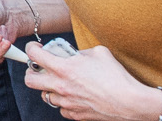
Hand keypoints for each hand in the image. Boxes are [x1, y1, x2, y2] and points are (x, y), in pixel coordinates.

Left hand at [23, 44, 161, 120]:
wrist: (131, 103)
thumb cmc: (117, 77)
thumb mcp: (99, 52)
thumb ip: (81, 52)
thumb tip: (76, 54)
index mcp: (63, 68)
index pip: (33, 56)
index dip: (31, 48)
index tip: (36, 48)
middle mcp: (61, 86)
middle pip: (29, 80)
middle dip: (32, 72)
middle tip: (40, 68)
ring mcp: (67, 102)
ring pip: (45, 96)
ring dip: (49, 88)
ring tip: (60, 83)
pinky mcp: (76, 114)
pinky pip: (61, 109)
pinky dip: (64, 103)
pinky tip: (73, 96)